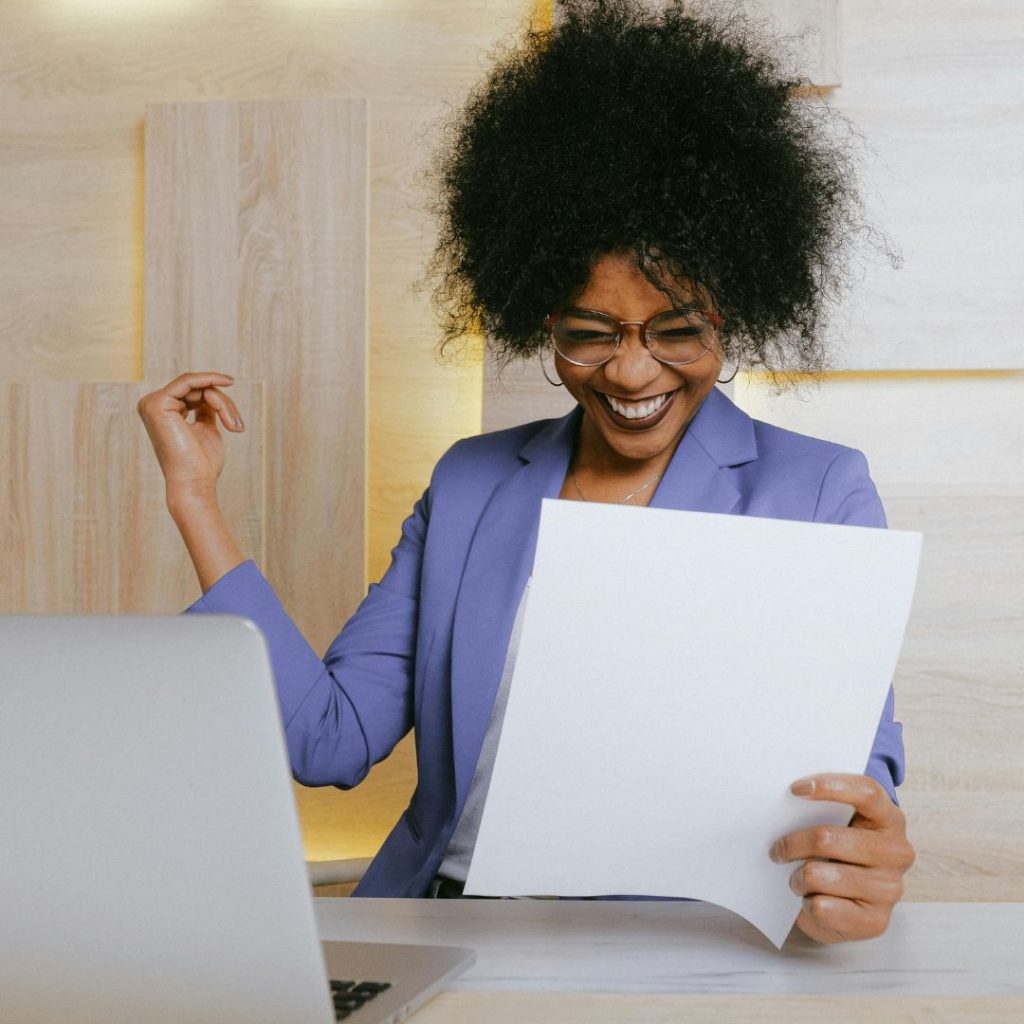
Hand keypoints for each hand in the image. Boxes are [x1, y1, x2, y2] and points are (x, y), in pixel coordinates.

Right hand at [137, 372, 243, 506]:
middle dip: (223, 403)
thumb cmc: (202, 463)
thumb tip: (211, 391)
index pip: (193, 393)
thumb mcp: (206, 429)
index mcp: (162, 411)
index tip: (237, 416)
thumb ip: (205, 409)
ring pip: (197, 386)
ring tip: (233, 425)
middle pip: (196, 388)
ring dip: (222, 402)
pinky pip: (189, 381)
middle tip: (237, 426)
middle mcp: (151, 405)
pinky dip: (211, 381)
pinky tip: (227, 382)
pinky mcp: (157, 404)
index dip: (218, 401)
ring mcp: (151, 404)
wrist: (194, 483)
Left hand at [770, 773, 914, 942]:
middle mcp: (896, 852)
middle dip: (792, 844)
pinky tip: (812, 900)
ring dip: (797, 878)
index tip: (795, 789)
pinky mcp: (876, 921)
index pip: (867, 792)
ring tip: (797, 879)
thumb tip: (781, 801)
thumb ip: (821, 809)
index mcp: (889, 819)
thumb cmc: (837, 853)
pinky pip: (822, 907)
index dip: (830, 786)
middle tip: (776, 850)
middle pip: (827, 838)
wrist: (849, 908)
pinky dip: (807, 904)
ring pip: (817, 875)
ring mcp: (889, 889)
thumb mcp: (835, 824)